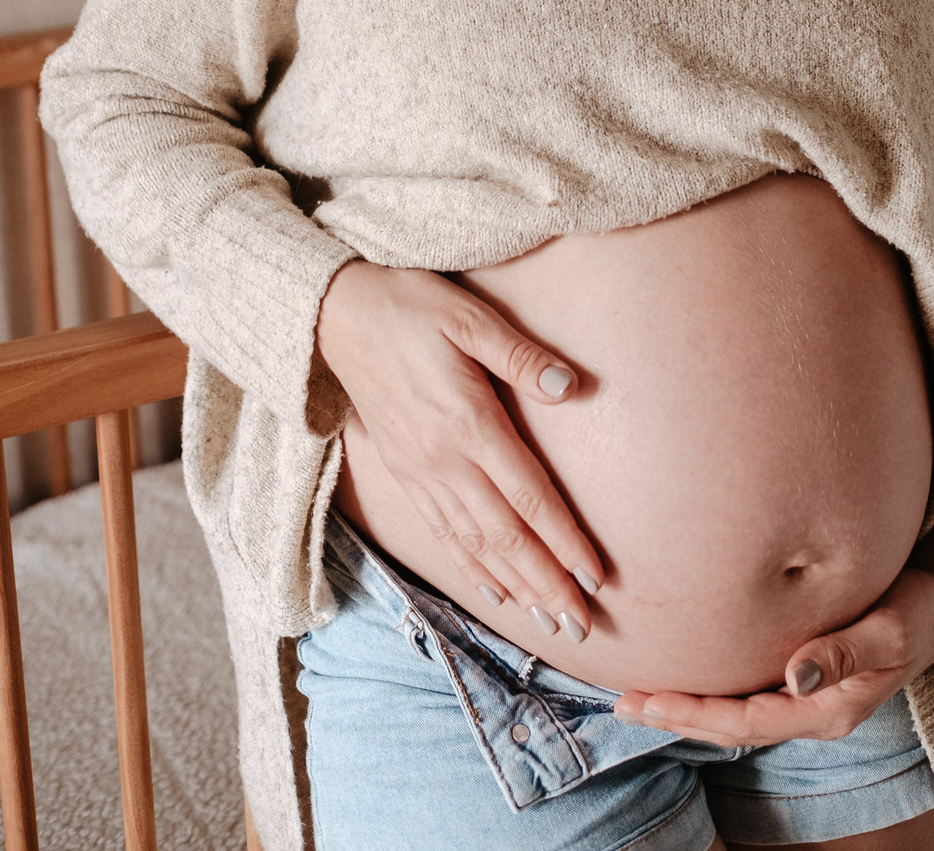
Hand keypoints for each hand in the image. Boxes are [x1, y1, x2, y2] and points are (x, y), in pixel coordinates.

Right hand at [316, 260, 603, 634]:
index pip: (529, 498)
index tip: (596, 578)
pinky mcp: (402, 473)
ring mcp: (420, 473)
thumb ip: (522, 356)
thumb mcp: (470, 317)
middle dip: (546, 586)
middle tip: (582, 627)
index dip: (564, 542)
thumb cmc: (411, 307)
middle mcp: (443, 461)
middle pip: (506, 538)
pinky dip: (472, 569)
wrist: (337, 315)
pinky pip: (442, 534)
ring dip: (515, 588)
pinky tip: (494, 591)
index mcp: (469, 423)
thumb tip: (574, 387)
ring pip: (475, 546)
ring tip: (547, 623)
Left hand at [614, 504, 933, 746]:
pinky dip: (711, 682)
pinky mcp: (804, 667)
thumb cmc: (919, 605)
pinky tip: (687, 668)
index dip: (695, 714)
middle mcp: (812, 706)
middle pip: (731, 724)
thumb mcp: (890, 626)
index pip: (747, 722)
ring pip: (735, 707)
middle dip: (676, 714)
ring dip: (687, 702)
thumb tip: (795, 675)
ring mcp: (806, 690)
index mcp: (829, 708)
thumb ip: (843, 651)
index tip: (649, 700)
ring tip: (637, 693)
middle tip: (622, 702)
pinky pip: (747, 686)